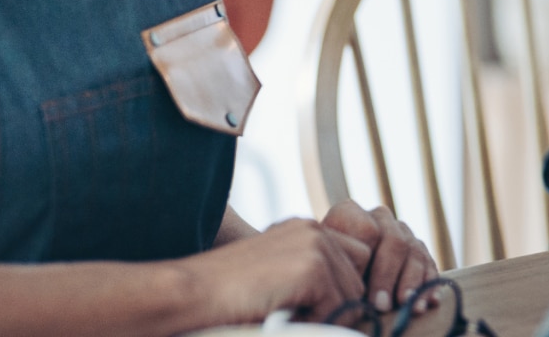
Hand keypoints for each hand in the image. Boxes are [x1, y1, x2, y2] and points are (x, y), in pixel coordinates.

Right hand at [174, 216, 369, 326]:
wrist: (190, 294)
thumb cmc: (228, 296)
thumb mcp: (278, 278)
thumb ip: (311, 278)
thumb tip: (356, 304)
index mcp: (305, 229)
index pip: (355, 261)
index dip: (340, 292)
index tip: (313, 310)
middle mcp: (314, 228)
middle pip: (358, 278)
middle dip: (338, 305)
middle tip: (298, 315)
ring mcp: (314, 244)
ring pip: (352, 294)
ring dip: (326, 315)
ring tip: (288, 316)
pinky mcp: (312, 265)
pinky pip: (339, 305)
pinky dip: (316, 321)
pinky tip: (285, 318)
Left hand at [321, 201, 440, 314]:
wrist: (339, 271)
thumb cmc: (327, 271)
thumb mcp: (325, 264)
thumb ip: (341, 266)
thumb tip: (358, 288)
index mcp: (349, 213)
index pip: (368, 231)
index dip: (367, 263)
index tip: (361, 291)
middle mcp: (379, 217)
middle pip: (394, 242)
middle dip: (389, 278)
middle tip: (382, 305)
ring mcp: (401, 230)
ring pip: (414, 253)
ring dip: (413, 284)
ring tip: (409, 308)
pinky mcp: (418, 247)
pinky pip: (429, 263)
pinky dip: (430, 284)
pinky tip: (431, 301)